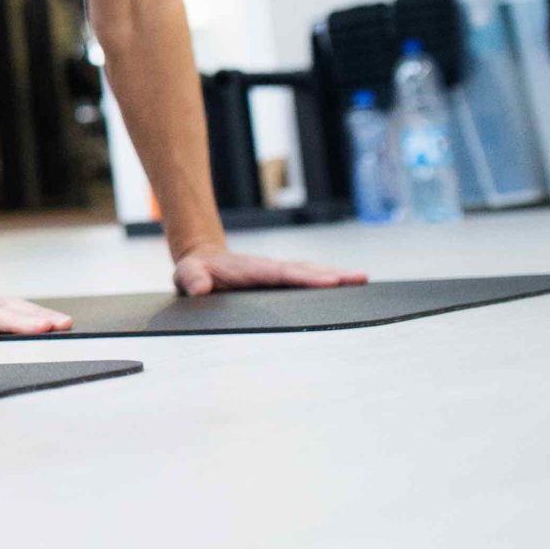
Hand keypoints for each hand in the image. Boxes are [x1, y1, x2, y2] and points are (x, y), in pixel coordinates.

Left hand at [172, 250, 366, 297]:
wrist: (201, 261)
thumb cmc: (195, 271)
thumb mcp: (187, 274)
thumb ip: (191, 279)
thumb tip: (200, 288)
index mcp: (252, 269)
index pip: (282, 273)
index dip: (305, 278)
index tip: (329, 281)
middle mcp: (270, 269)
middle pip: (304, 270)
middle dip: (331, 274)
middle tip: (359, 278)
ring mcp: (277, 274)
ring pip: (309, 272)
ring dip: (335, 276)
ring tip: (362, 279)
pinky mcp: (280, 280)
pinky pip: (307, 279)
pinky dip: (327, 280)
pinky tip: (348, 285)